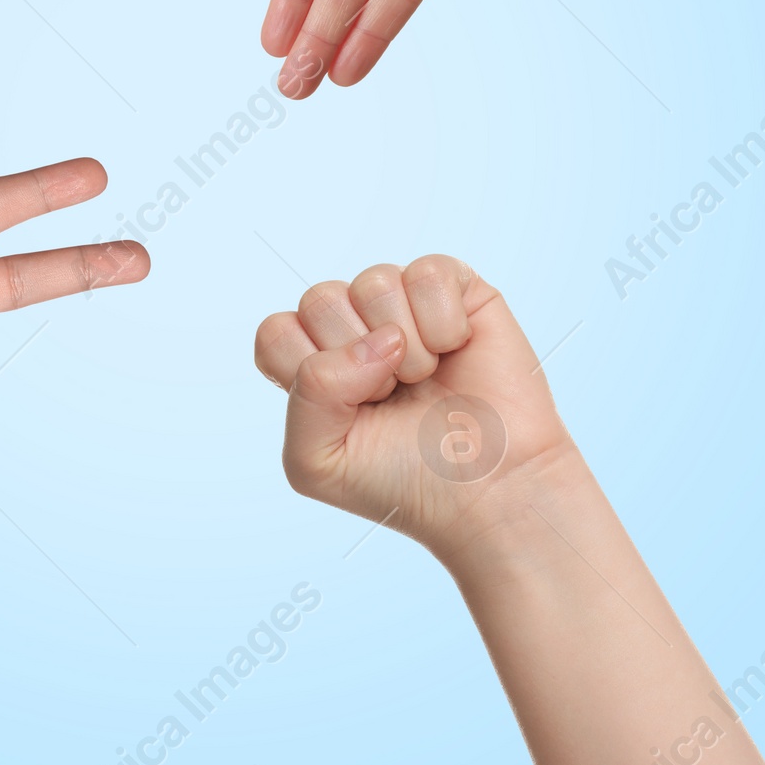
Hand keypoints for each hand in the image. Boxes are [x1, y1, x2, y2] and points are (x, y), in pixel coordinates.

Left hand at [254, 255, 570, 555]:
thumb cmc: (404, 480)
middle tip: (394, 396)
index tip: (350, 412)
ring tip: (426, 378)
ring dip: (406, 347)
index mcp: (315, 366)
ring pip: (374, 282)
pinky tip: (456, 350)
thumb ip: (307, 394)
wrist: (488, 491)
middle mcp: (355, 329)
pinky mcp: (456, 291)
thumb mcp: (315, 461)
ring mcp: (403, 306)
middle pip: (320, 300)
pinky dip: (444, 322)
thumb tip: (373, 342)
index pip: (276, 333)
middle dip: (359, 361)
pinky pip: (429, 274)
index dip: (311, 372)